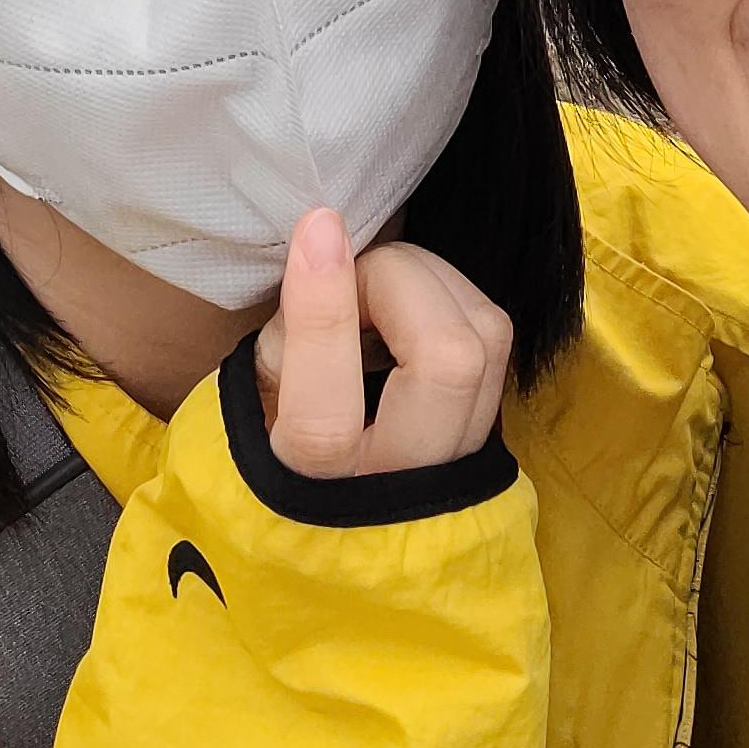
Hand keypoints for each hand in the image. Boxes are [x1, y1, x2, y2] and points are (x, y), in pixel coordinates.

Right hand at [255, 210, 512, 480]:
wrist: (354, 519)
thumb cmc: (284, 443)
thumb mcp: (255, 400)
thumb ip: (283, 341)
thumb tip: (327, 256)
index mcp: (318, 489)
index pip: (325, 418)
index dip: (322, 311)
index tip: (317, 228)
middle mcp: (403, 484)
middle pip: (445, 364)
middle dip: (399, 280)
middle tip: (352, 273)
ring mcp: (460, 458)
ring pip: (485, 340)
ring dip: (431, 280)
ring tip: (381, 285)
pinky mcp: (490, 425)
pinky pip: (494, 337)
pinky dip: (453, 296)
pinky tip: (414, 300)